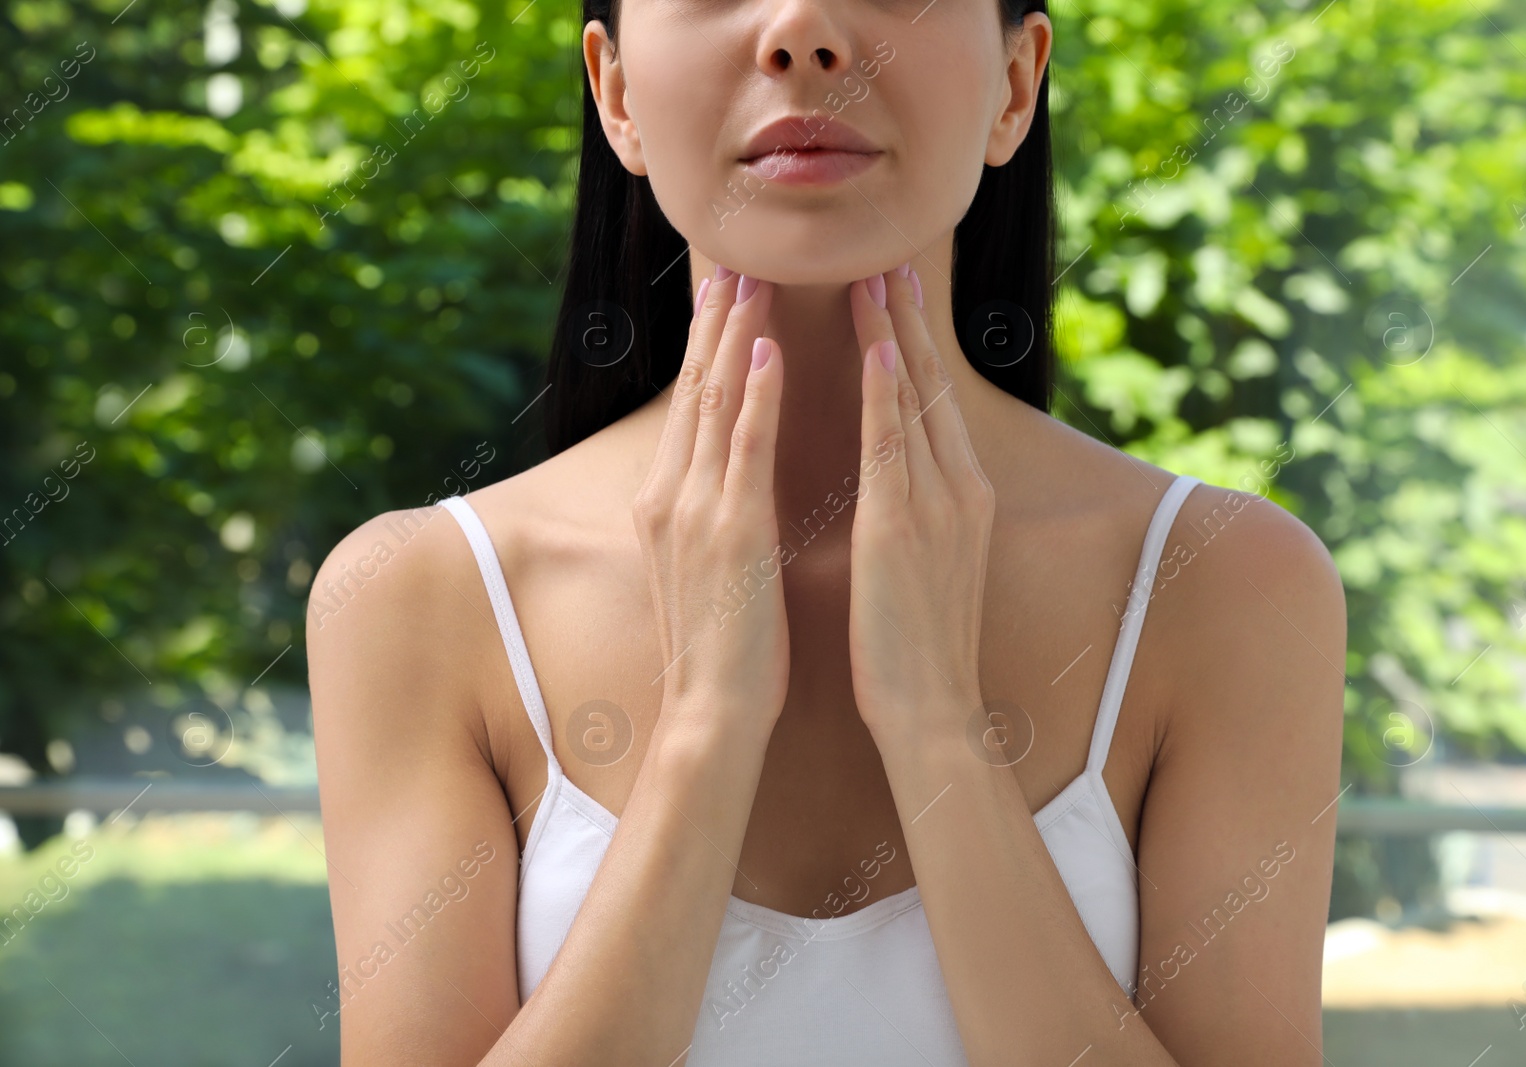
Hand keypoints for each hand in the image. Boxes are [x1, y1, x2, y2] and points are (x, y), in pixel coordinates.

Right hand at [633, 269, 789, 744]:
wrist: (713, 712)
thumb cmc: (723, 649)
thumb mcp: (707, 569)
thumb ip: (710, 516)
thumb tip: (726, 484)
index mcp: (667, 504)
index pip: (689, 407)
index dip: (706, 347)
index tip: (724, 297)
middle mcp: (669, 496)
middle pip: (693, 389)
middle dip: (714, 323)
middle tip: (732, 262)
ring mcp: (695, 511)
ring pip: (713, 403)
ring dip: (735, 336)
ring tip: (751, 279)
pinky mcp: (729, 530)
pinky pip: (743, 447)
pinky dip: (753, 394)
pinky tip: (767, 349)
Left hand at [846, 264, 994, 745]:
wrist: (930, 709)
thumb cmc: (915, 645)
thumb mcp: (923, 562)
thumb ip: (915, 510)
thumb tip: (897, 476)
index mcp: (959, 496)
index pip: (933, 402)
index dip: (914, 344)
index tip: (894, 294)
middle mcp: (956, 489)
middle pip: (932, 386)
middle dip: (910, 321)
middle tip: (889, 259)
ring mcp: (935, 506)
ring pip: (915, 402)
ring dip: (894, 335)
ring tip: (875, 278)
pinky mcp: (902, 530)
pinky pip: (895, 449)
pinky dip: (889, 395)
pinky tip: (881, 350)